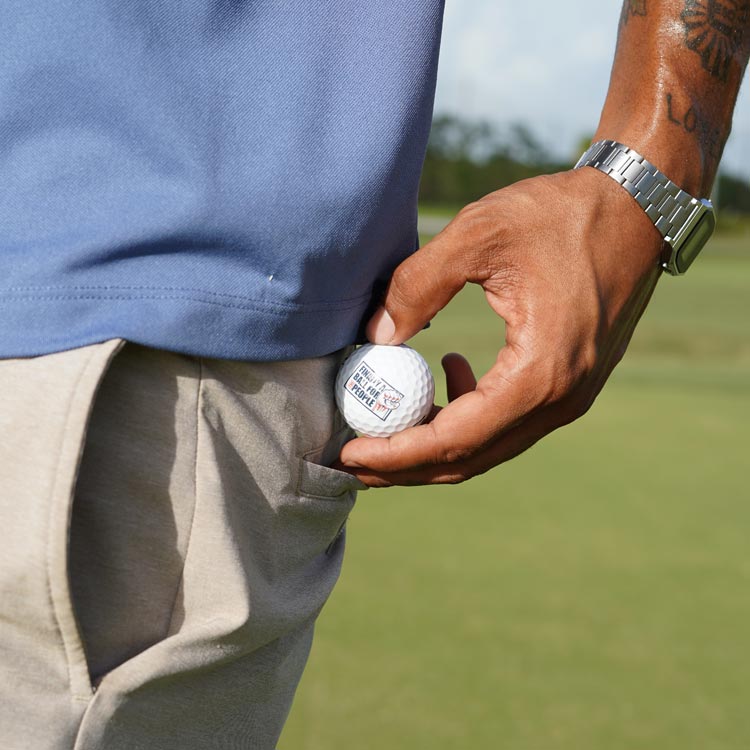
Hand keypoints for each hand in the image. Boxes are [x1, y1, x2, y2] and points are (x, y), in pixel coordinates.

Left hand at [338, 168, 663, 486]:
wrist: (637, 208)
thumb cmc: (561, 215)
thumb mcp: (479, 233)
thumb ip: (417, 286)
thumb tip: (374, 337)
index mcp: (540, 373)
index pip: (455, 439)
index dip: (396, 453)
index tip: (349, 453)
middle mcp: (560, 400)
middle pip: (469, 459)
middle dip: (405, 464)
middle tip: (353, 459)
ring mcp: (569, 397)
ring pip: (487, 445)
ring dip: (432, 443)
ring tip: (384, 427)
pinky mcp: (568, 384)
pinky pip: (507, 419)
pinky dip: (467, 414)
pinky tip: (447, 370)